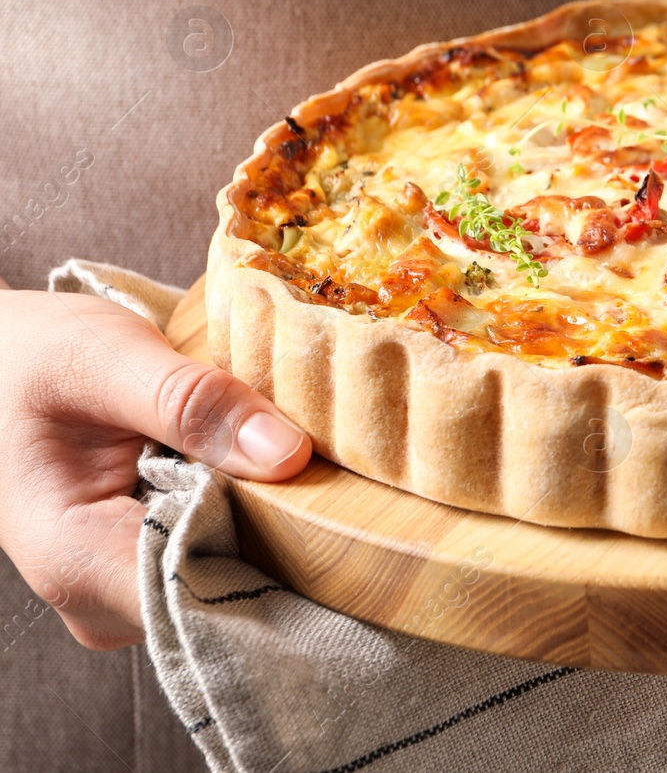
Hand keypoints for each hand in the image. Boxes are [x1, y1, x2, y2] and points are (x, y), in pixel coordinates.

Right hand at [0, 287, 310, 649]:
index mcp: (77, 560)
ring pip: (238, 574)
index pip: (204, 599)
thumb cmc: (31, 357)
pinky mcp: (155, 562)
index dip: (282, 562)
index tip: (344, 517)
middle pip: (231, 592)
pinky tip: (276, 473)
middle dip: (293, 538)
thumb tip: (288, 453)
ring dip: (281, 524)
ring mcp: (131, 587)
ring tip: (306, 464)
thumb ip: (191, 403)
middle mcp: (104, 596)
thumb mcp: (105, 358)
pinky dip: (261, 514)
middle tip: (341, 476)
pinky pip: (228, 553)